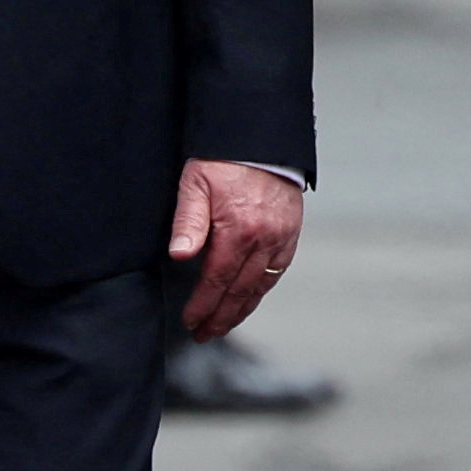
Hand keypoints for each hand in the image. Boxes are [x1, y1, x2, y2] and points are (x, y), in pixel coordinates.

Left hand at [171, 158, 306, 338]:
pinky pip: (278, 270)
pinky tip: (250, 297)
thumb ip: (188, 222)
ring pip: (261, 285)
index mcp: (239, 229)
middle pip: (240, 290)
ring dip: (242, 309)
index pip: (217, 279)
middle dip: (221, 317)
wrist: (260, 137)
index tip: (191, 321)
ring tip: (225, 324)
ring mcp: (282, 237)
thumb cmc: (224, 158)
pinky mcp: (291, 232)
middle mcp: (264, 238)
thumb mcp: (195, 184)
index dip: (203, 305)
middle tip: (205, 334)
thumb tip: (180, 255)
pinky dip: (262, 289)